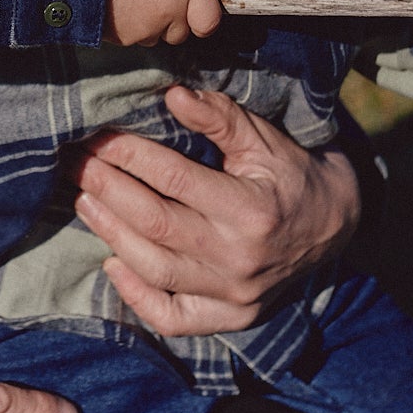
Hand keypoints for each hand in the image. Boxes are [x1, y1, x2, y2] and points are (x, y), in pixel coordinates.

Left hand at [66, 85, 359, 336]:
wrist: (336, 225)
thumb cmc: (291, 174)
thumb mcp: (264, 140)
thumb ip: (220, 118)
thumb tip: (173, 94)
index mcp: (252, 209)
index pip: (175, 179)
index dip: (130, 155)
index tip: (100, 137)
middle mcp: (240, 258)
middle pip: (155, 224)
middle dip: (107, 190)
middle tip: (76, 165)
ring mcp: (234, 295)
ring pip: (156, 269)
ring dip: (111, 234)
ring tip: (83, 201)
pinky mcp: (230, 317)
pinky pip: (172, 318)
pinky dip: (136, 296)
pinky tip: (112, 264)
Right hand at [105, 0, 222, 45]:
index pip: (210, 19)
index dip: (204, 15)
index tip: (196, 7)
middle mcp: (169, 13)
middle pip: (182, 31)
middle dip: (172, 18)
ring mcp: (144, 30)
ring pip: (155, 36)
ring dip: (150, 23)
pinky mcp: (121, 39)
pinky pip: (133, 37)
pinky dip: (128, 26)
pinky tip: (116, 4)